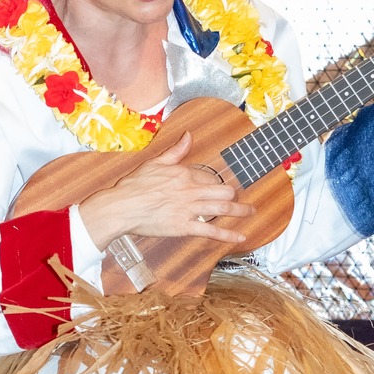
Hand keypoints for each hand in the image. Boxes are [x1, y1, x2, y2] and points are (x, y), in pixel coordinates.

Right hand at [77, 131, 249, 250]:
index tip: (216, 186)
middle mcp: (191, 190)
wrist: (123, 207)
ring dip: (240, 211)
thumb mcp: (155, 162)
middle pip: (223, 191)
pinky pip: (211, 230)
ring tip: (250, 212)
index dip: (213, 182)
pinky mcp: (185, 226)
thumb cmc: (134, 186)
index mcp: (184, 174)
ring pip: (222, 209)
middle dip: (234, 195)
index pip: (208, 176)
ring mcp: (189, 209)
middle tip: (242, 199)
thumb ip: (176, 151)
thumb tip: (188, 136)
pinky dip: (227, 235)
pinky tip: (239, 237)